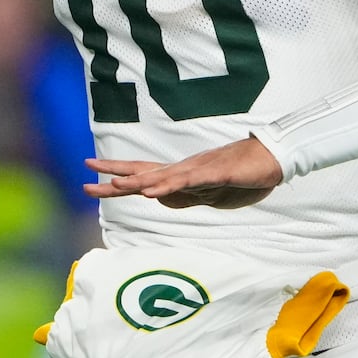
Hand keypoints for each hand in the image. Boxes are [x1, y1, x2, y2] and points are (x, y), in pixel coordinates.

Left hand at [83, 137, 282, 209]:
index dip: (116, 174)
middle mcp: (184, 169)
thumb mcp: (208, 193)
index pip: (142, 174)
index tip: (90, 176)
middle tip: (85, 178)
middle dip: (114, 176)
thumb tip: (163, 199)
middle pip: (144, 172)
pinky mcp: (216, 173)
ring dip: (137, 182)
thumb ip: (185, 195)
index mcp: (181, 174)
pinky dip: (171, 185)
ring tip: (113, 186)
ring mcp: (200, 170)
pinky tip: (156, 191)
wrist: (271, 158)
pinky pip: (190, 181)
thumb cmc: (241, 174)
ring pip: (162, 177)